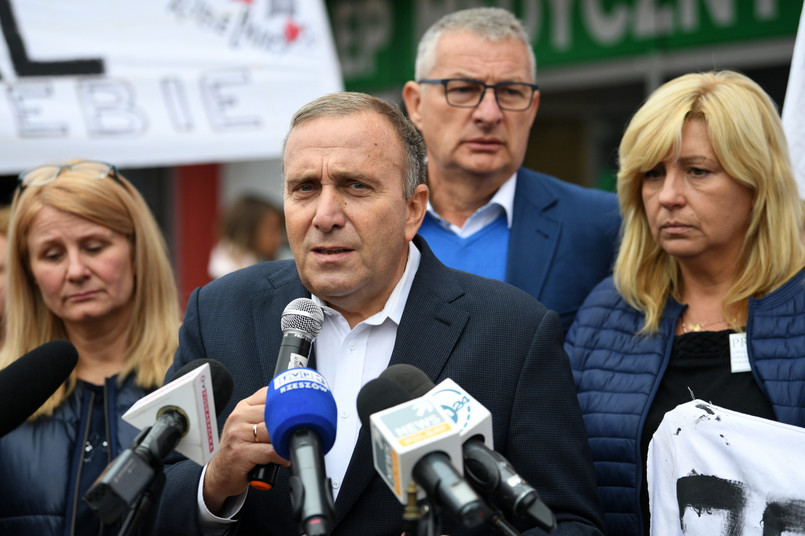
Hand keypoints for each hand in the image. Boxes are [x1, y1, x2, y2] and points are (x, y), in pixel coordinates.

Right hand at [202, 386, 289, 514]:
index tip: (299, 410)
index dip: (286, 402)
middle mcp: (239, 417)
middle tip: (297, 431)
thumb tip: (295, 409)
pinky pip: (269, 451)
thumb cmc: (240, 449)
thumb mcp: (249, 425)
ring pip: (271, 431)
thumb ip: (266, 415)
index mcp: (243, 407)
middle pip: (272, 413)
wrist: (221, 473)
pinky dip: (281, 455)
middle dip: (287, 424)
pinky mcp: (240, 453)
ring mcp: (237, 435)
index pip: (268, 395)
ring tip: (290, 446)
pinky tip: (284, 458)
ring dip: (284, 440)